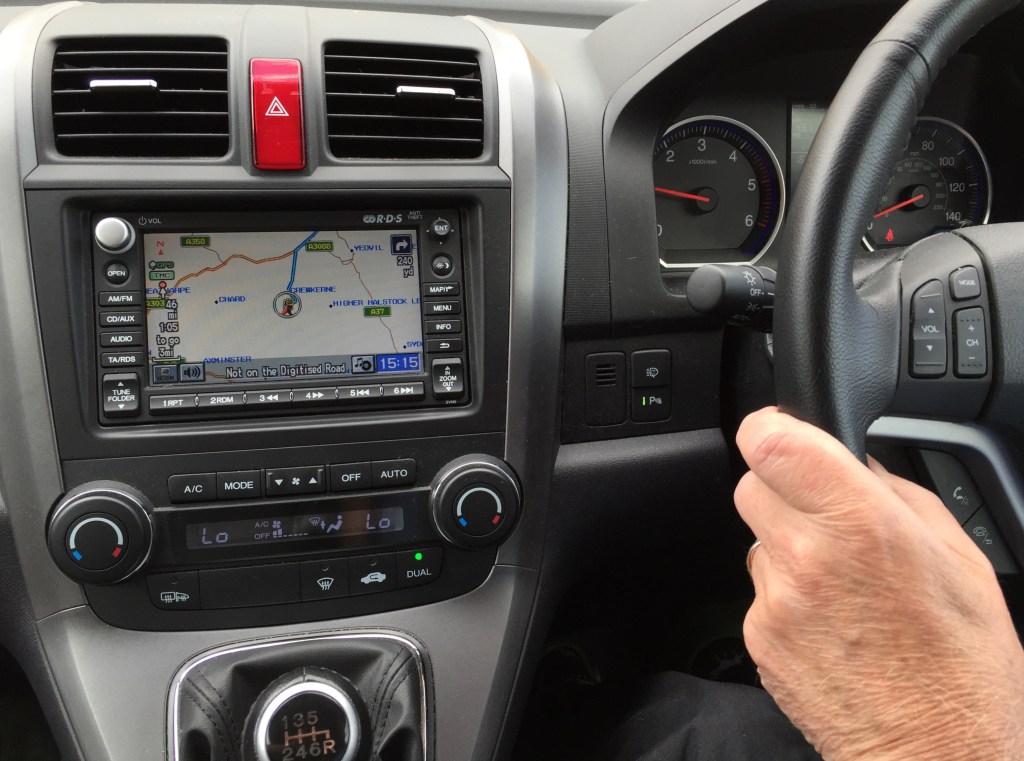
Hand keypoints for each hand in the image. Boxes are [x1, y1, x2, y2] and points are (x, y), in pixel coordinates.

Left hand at [735, 407, 1023, 760]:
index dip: (771, 429)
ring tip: (841, 585)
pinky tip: (831, 623)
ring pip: (757, 540)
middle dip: (782, 488)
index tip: (780, 432)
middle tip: (824, 516)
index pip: (770, 442)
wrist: (935, 754)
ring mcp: (775, 599)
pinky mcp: (758, 637)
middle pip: (751, 484)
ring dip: (786, 546)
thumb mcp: (959, 558)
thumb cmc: (961, 666)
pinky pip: (759, 591)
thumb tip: (858, 463)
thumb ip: (898, 494)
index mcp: (860, 522)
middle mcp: (806, 555)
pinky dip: (786, 596)